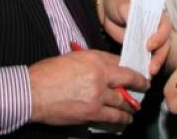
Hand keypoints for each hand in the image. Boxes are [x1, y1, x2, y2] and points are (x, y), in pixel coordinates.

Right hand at [28, 48, 148, 125]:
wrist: (32, 92)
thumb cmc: (48, 73)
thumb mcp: (73, 57)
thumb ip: (94, 61)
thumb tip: (110, 66)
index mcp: (95, 60)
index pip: (122, 63)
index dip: (133, 70)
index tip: (140, 74)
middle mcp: (99, 77)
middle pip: (128, 82)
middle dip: (139, 87)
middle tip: (144, 89)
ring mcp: (97, 97)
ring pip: (123, 102)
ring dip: (131, 106)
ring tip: (134, 108)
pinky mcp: (91, 114)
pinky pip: (113, 117)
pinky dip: (121, 119)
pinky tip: (125, 119)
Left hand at [98, 0, 171, 75]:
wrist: (106, 10)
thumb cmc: (118, 3)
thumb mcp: (124, 6)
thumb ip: (131, 15)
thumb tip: (137, 26)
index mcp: (156, 14)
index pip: (165, 26)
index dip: (160, 37)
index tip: (149, 46)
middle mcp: (157, 27)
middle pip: (165, 43)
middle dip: (160, 56)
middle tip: (152, 67)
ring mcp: (150, 38)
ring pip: (159, 52)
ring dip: (156, 63)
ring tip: (149, 73)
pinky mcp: (142, 47)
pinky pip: (147, 56)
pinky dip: (146, 64)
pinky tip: (143, 73)